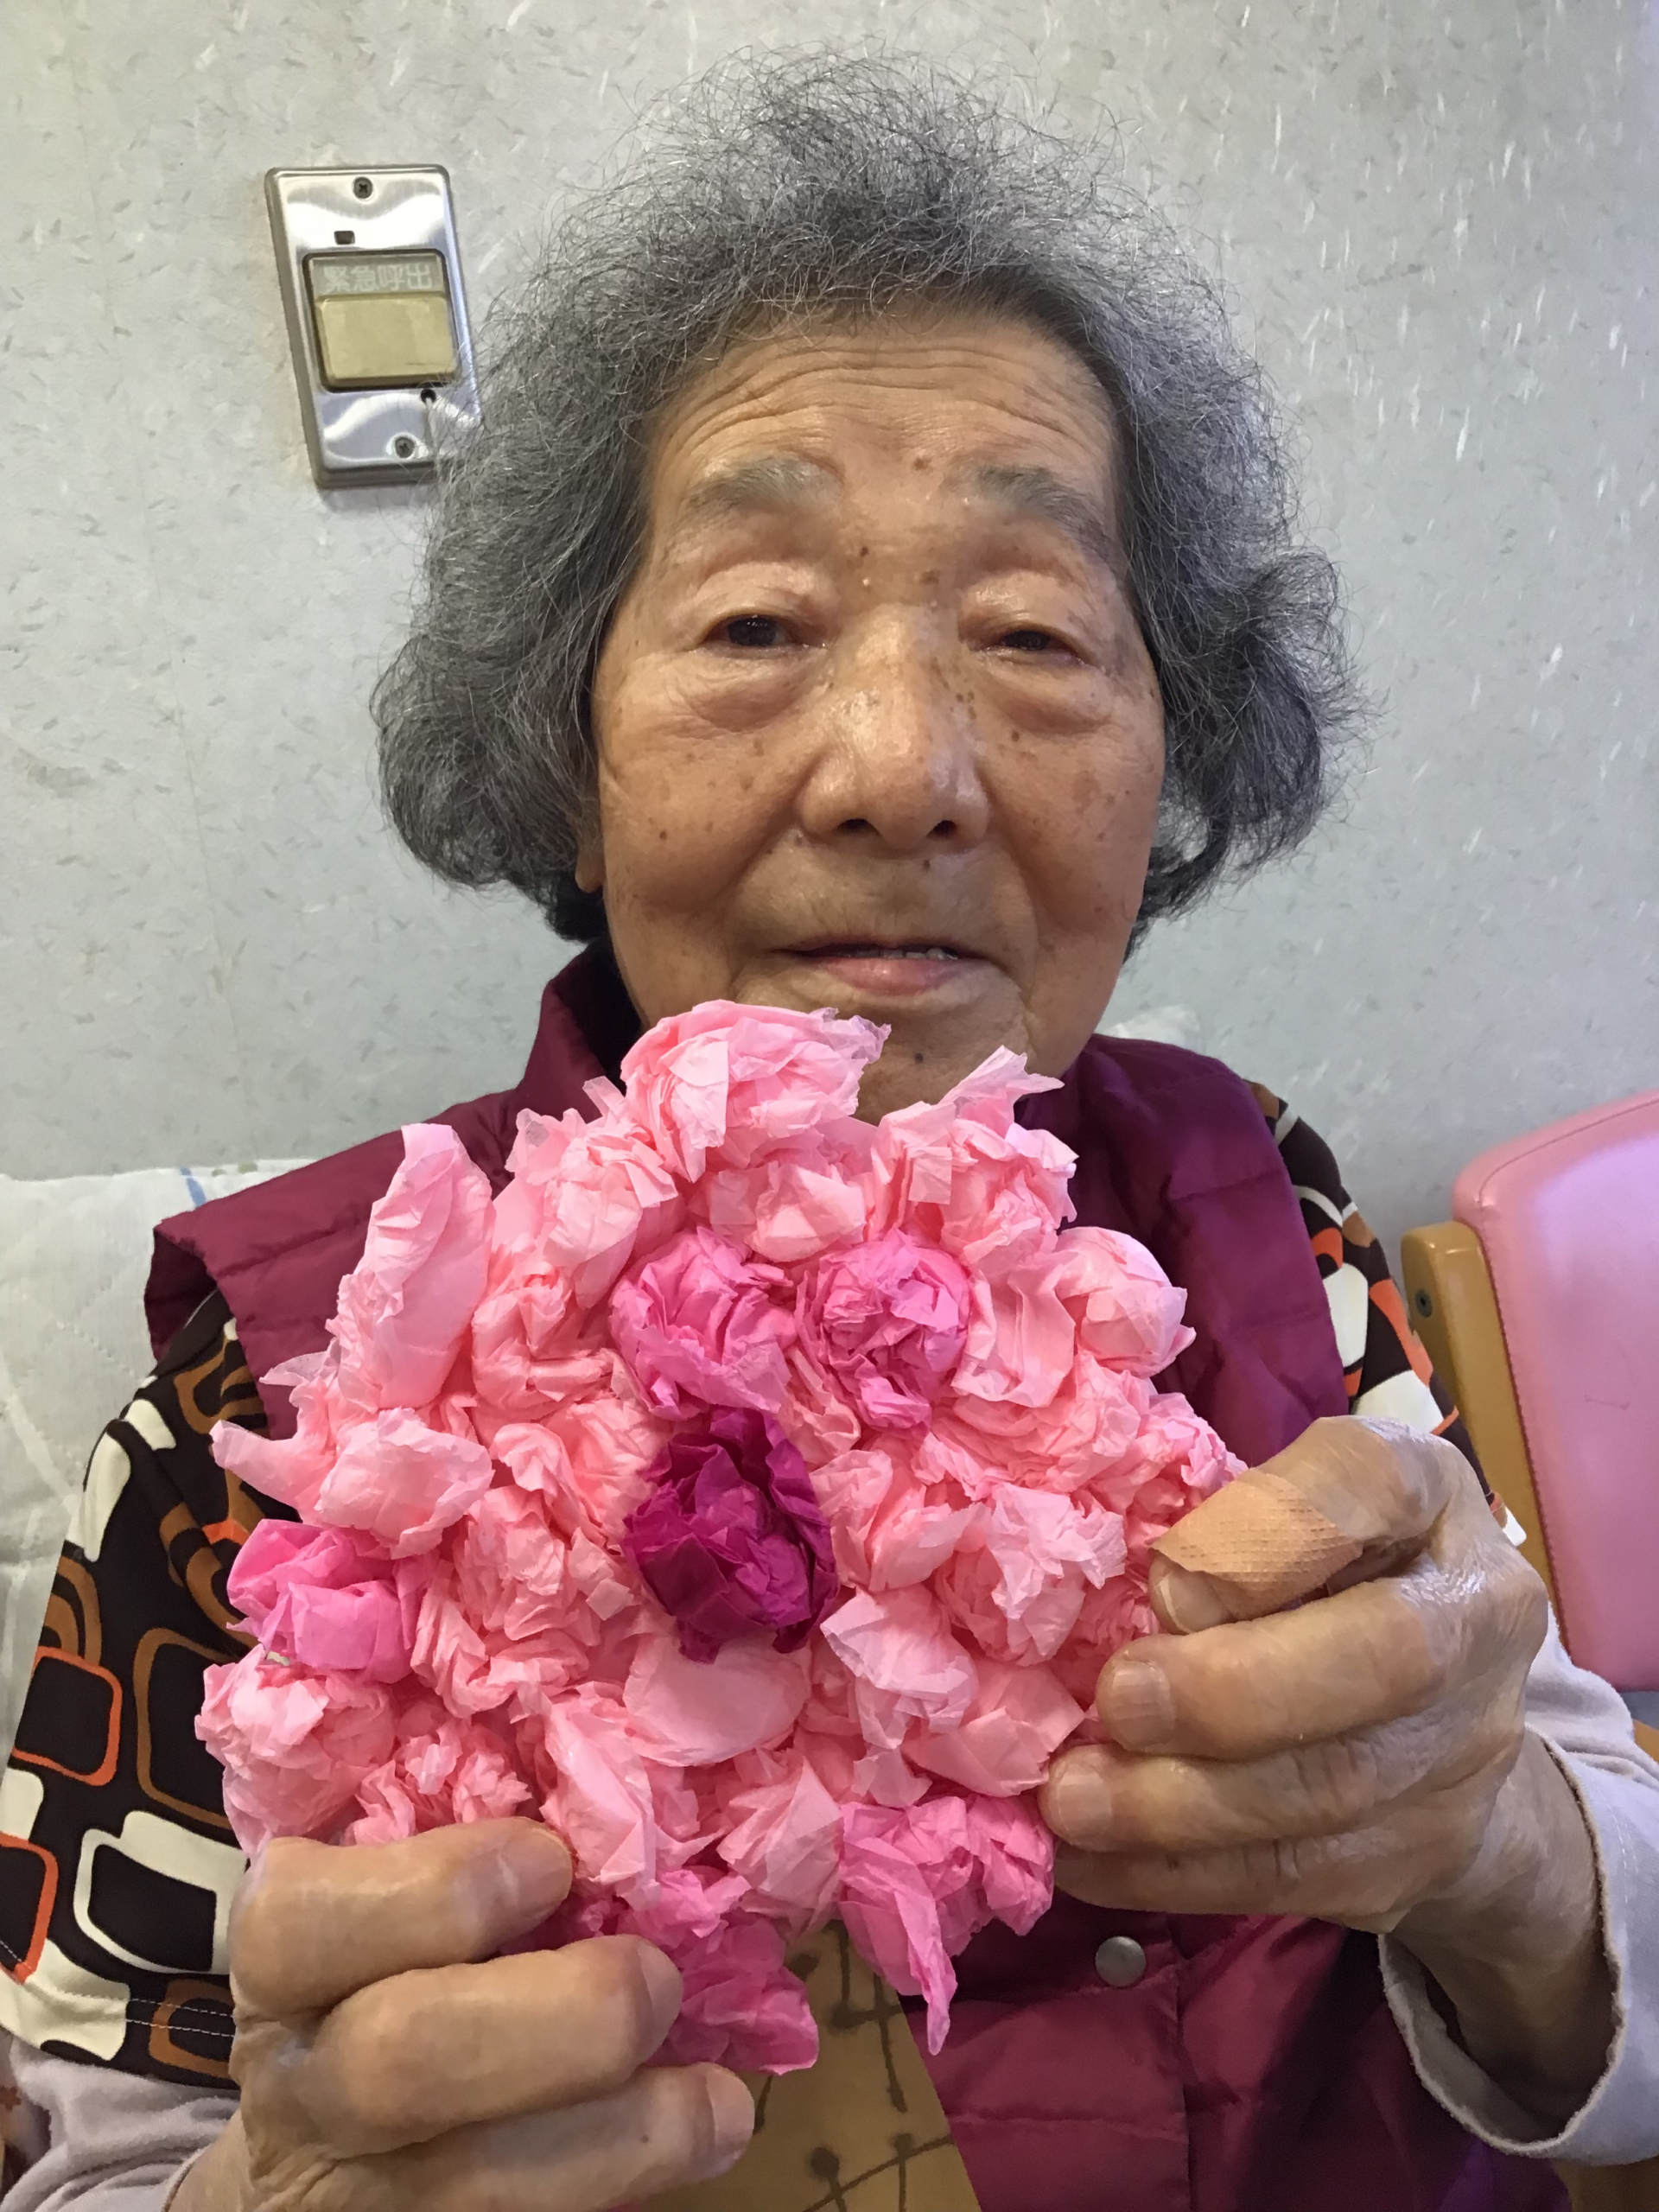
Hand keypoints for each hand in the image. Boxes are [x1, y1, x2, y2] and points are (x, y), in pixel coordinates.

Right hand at [172, 1820, 752, 2211]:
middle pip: (401, 2061)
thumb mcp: (376, 1914)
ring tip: (716, 2100)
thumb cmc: (378, 1985)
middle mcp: (305, 2084)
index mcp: (288, 1964)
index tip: (550, 1859)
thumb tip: (605, 1812)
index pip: (305, 1921)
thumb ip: (451, 1863)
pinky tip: (706, 2137)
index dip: (438, 1888)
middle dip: (557, 2015)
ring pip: (480, 2183)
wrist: (314, 2166)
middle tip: (652, 1977)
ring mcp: (361, 2194)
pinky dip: (634, 2180)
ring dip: (628, 2135)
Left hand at [1039, 1417, 1612, 2112]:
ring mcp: (1467, 1746)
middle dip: (1233, 1691)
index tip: (1165, 1582)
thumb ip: (1221, 1529)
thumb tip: (1146, 1598)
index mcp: (1424, 1490)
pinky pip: (1300, 1876)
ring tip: (1074, 1800)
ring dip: (1185, 1804)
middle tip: (1116, 1703)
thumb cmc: (1309, 1576)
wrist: (1432, 1722)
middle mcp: (1475, 1612)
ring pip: (1333, 1789)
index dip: (1265, 1536)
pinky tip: (1092, 1863)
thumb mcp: (1270, 1512)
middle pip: (1385, 1656)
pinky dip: (1180, 1873)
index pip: (1371, 1481)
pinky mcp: (1424, 1854)